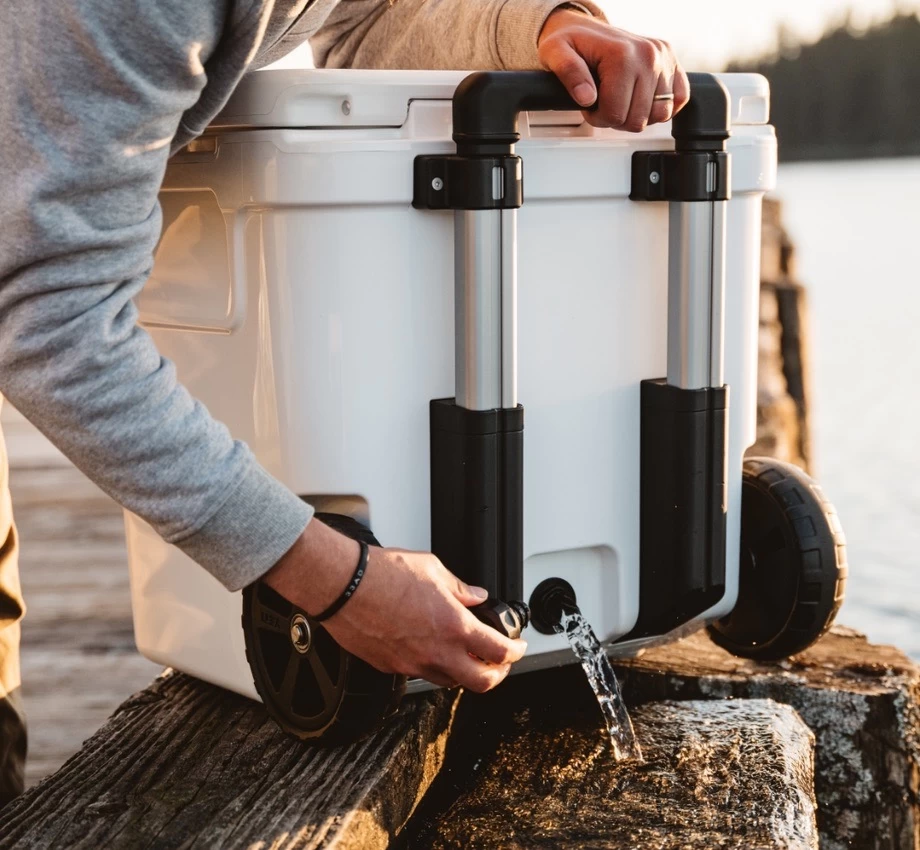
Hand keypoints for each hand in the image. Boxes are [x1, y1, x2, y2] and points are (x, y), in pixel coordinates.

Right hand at [263, 518, 527, 692]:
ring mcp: (412, 664)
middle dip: (496, 675)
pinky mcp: (391, 667)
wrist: (343, 585)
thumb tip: (474, 596)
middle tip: (499, 663)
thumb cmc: (382, 574)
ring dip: (463, 672)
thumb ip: (459, 588)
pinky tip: (429, 649)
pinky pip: (420, 674)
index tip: (517, 648)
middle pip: (481, 683)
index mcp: (453, 626)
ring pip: (449, 682)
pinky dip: (432, 666)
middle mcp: (436, 652)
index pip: (499, 651)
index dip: (515, 652)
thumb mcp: (432, 569)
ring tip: (464, 656)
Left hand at [538, 8, 689, 130]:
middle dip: (616, 118)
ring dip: (637, 115)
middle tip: (603, 101)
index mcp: (623, 55)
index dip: (597, 117)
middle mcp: (649, 55)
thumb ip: (569, 74)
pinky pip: (679, 99)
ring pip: (659, 115)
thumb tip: (587, 97)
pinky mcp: (673, 64)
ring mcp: (664, 59)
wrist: (585, 30)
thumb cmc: (571, 43)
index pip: (615, 114)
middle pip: (638, 119)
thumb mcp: (556, 54)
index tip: (589, 103)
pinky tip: (642, 100)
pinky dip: (661, 107)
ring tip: (621, 100)